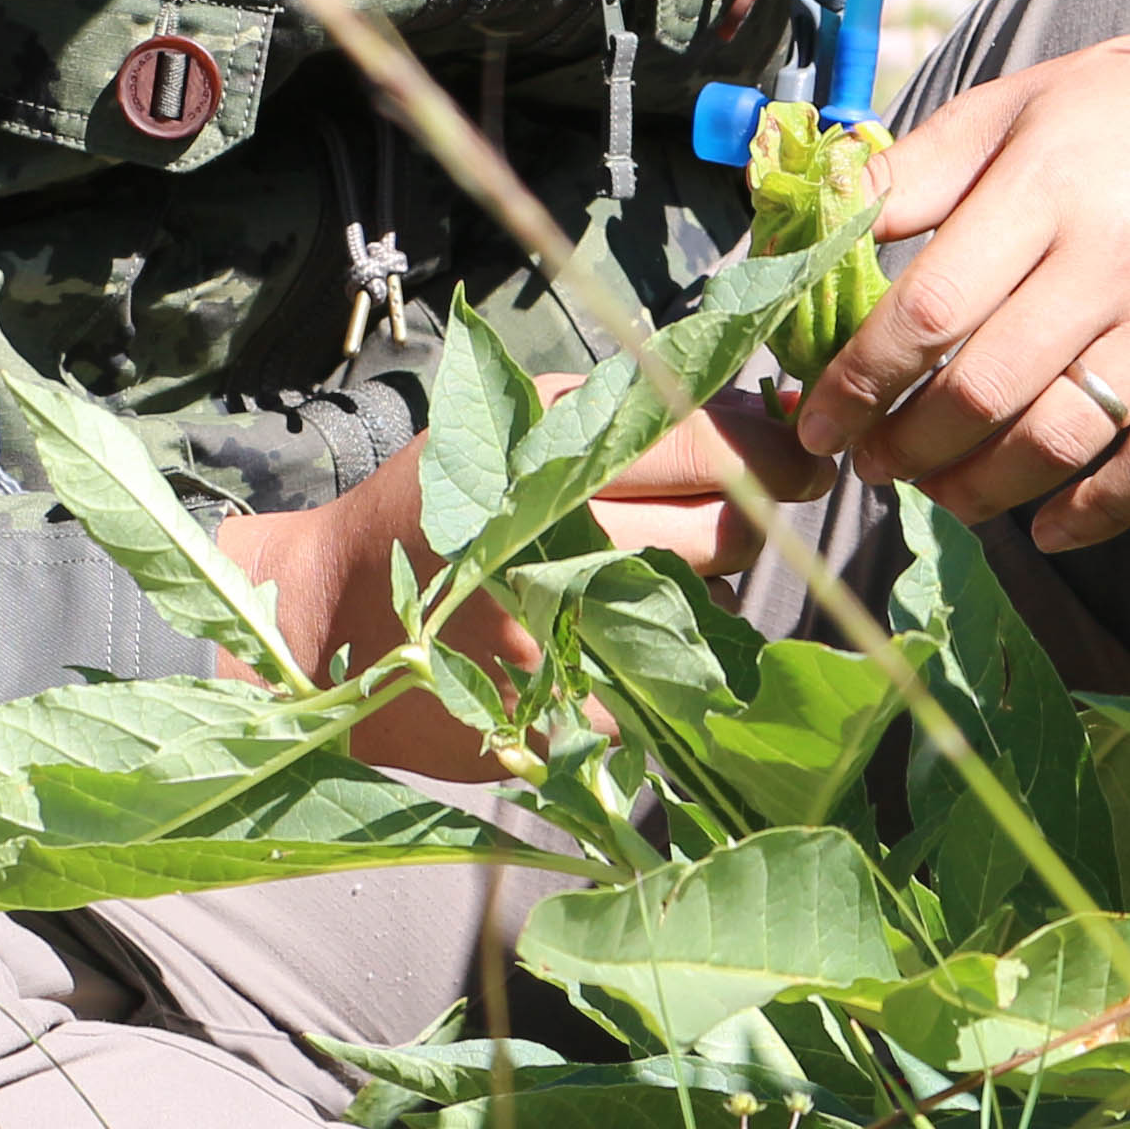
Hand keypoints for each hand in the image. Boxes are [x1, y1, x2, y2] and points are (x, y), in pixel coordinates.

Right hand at [213, 388, 827, 777]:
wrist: (328, 620)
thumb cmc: (432, 507)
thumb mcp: (514, 427)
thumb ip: (633, 413)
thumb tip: (770, 415)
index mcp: (549, 462)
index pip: (716, 449)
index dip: (778, 451)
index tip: (801, 454)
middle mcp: (564, 549)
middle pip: (734, 532)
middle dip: (747, 516)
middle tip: (717, 508)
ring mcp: (571, 642)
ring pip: (711, 605)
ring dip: (698, 583)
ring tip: (633, 564)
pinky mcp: (571, 715)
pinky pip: (667, 673)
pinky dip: (656, 650)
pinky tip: (603, 628)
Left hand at [787, 9, 1129, 553]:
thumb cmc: (1129, 109)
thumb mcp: (1014, 107)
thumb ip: (916, 170)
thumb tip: (818, 228)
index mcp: (1047, 185)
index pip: (932, 309)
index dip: (861, 378)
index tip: (819, 418)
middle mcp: (1114, 258)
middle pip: (986, 390)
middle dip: (907, 445)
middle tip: (872, 463)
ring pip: (1061, 439)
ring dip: (981, 487)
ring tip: (939, 491)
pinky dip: (1095, 514)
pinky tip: (1046, 527)